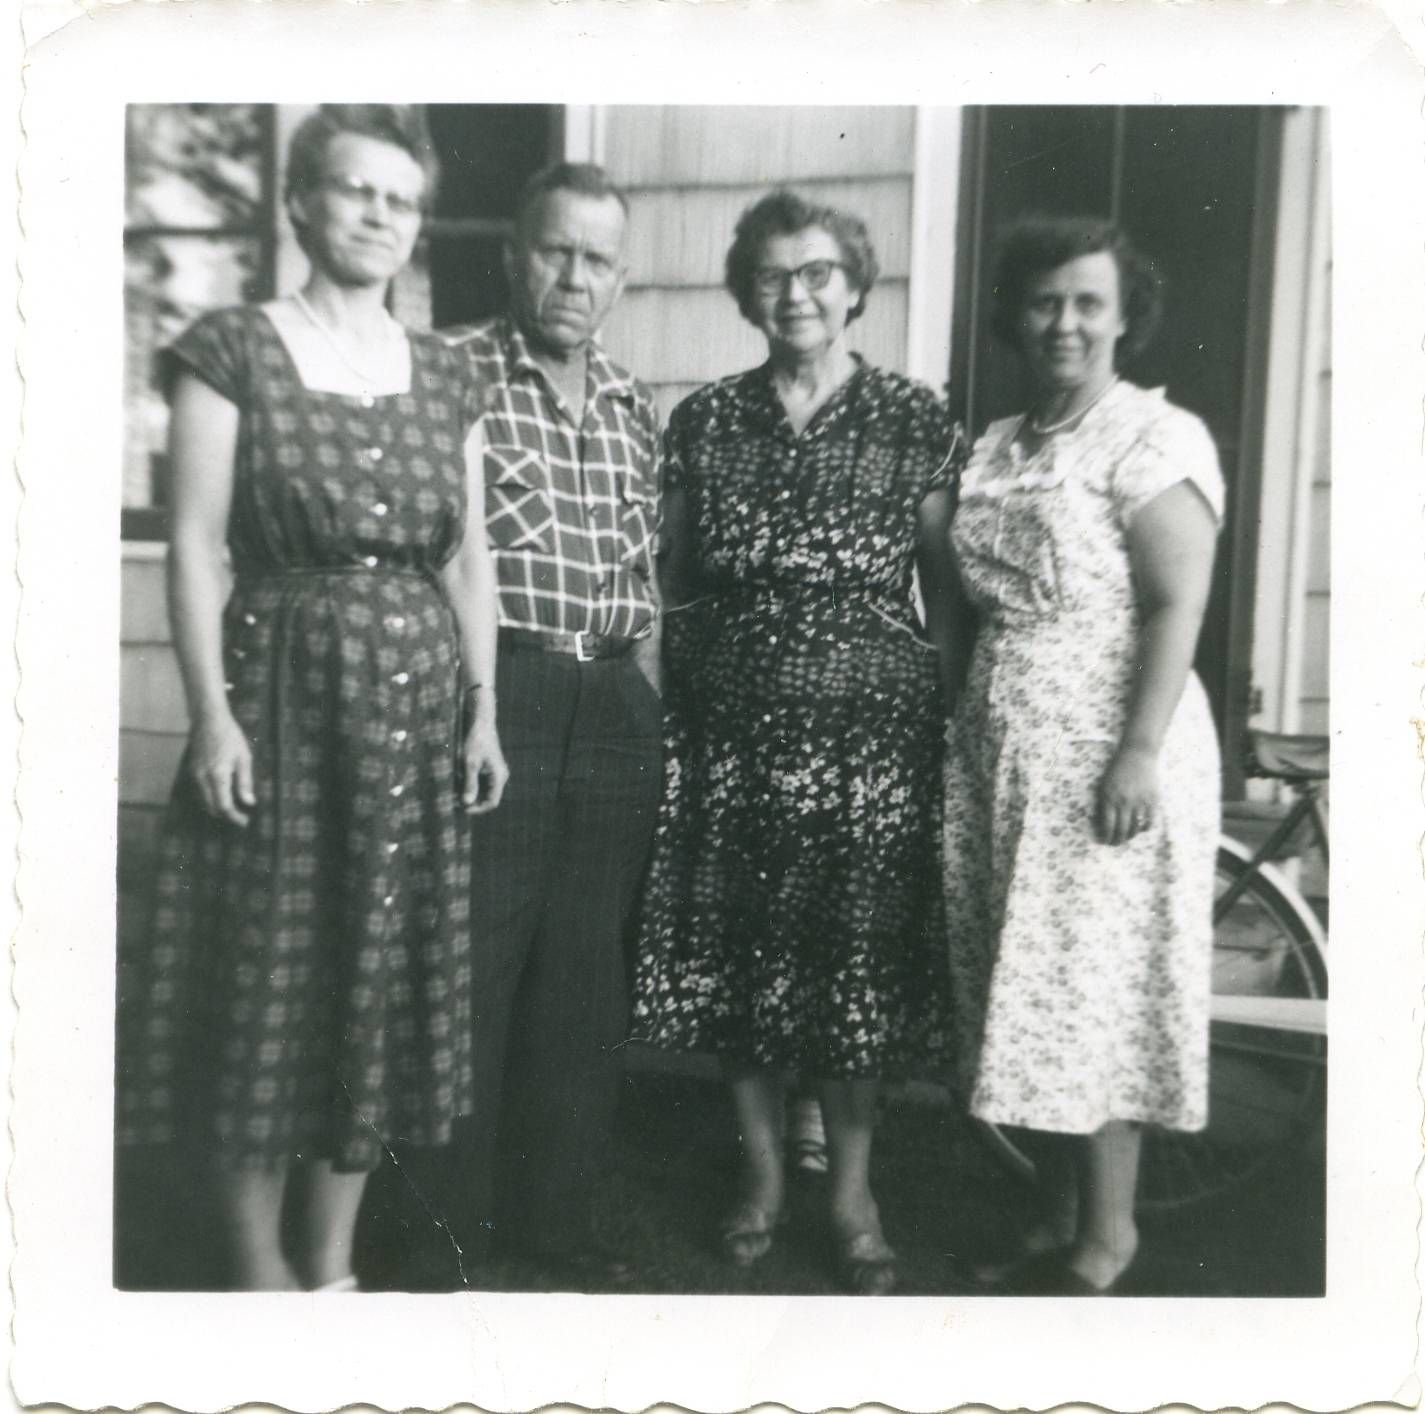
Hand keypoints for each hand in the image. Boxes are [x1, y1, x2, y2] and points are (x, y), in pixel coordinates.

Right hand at [188, 711, 254, 825]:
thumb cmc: (230, 736)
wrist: (208, 719)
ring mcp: (194, 774)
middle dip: (226, 815)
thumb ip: (245, 782)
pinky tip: (221, 796)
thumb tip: (249, 802)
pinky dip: (210, 798)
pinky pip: (199, 791)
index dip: (234, 817)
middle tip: (241, 817)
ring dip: (217, 808)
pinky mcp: (191, 770)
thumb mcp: (244, 758)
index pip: (224, 805)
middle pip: (211, 807)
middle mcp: (202, 778)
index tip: (245, 822)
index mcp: (217, 775)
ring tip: (233, 809)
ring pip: (203, 801)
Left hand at [460, 716, 507, 814]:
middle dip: (473, 801)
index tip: (462, 808)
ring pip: (486, 791)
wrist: (481, 723)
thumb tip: (466, 802)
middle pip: (489, 797)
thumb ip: (469, 783)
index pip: (492, 802)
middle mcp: (501, 776)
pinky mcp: (491, 768)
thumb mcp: (469, 763)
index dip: (478, 809)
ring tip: (456, 792)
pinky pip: (484, 783)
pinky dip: (473, 785)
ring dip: (472, 793)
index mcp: (499, 776)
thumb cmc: (476, 741)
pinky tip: (460, 782)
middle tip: (456, 801)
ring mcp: (497, 772)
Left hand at [1095, 744, 1158, 846]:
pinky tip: (1141, 828)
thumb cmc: (1117, 770)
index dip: (1107, 837)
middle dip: (1117, 840)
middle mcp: (1124, 802)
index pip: (1108, 825)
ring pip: (1135, 828)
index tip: (1106, 841)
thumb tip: (1103, 824)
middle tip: (1116, 843)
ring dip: (1130, 836)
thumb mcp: (1103, 785)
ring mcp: (1140, 801)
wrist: (1137, 755)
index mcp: (1109, 798)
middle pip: (1121, 830)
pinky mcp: (1153, 800)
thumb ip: (1103, 803)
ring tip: (1127, 837)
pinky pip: (1150, 822)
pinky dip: (1145, 828)